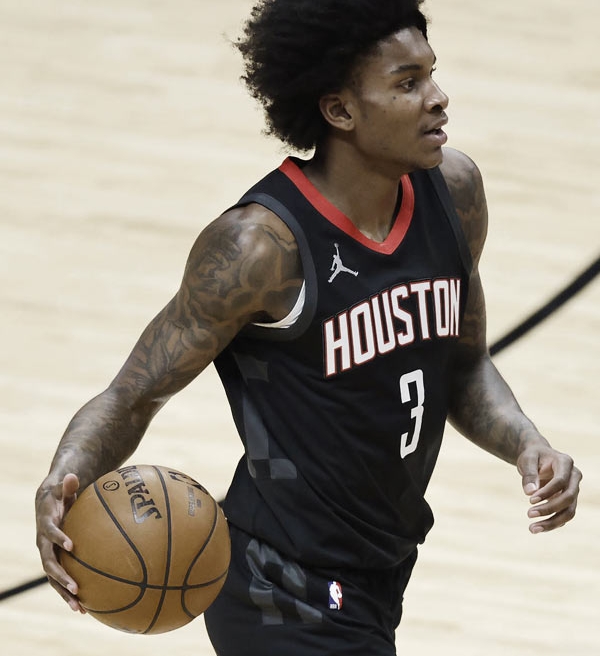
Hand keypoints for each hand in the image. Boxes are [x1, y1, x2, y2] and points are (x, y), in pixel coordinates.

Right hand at [35, 473, 85, 612]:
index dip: (59, 538)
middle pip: (49, 564)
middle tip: (76, 588)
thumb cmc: (60, 495)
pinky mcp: (54, 562)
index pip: (50, 533)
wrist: (47, 505)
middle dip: (61, 577)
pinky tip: (85, 607)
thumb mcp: (62, 488)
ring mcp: (48, 555)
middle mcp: (43, 544)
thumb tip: (72, 475)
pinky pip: (60, 580)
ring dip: (64, 593)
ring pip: (53, 578)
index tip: (71, 545)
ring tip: (79, 608)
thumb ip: (67, 484)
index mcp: (46, 526)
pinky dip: (69, 593)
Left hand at [517, 445, 581, 533]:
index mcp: (565, 462)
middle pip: (568, 497)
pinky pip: (564, 515)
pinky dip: (552, 523)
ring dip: (552, 522)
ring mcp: (573, 490)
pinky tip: (538, 527)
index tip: (530, 500)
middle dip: (549, 508)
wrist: (538, 457)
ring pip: (569, 511)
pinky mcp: (569, 500)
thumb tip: (530, 492)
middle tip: (529, 514)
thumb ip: (529, 474)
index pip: (561, 481)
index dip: (547, 492)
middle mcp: (574, 477)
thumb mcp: (527, 460)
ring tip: (532, 529)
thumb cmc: (532, 456)